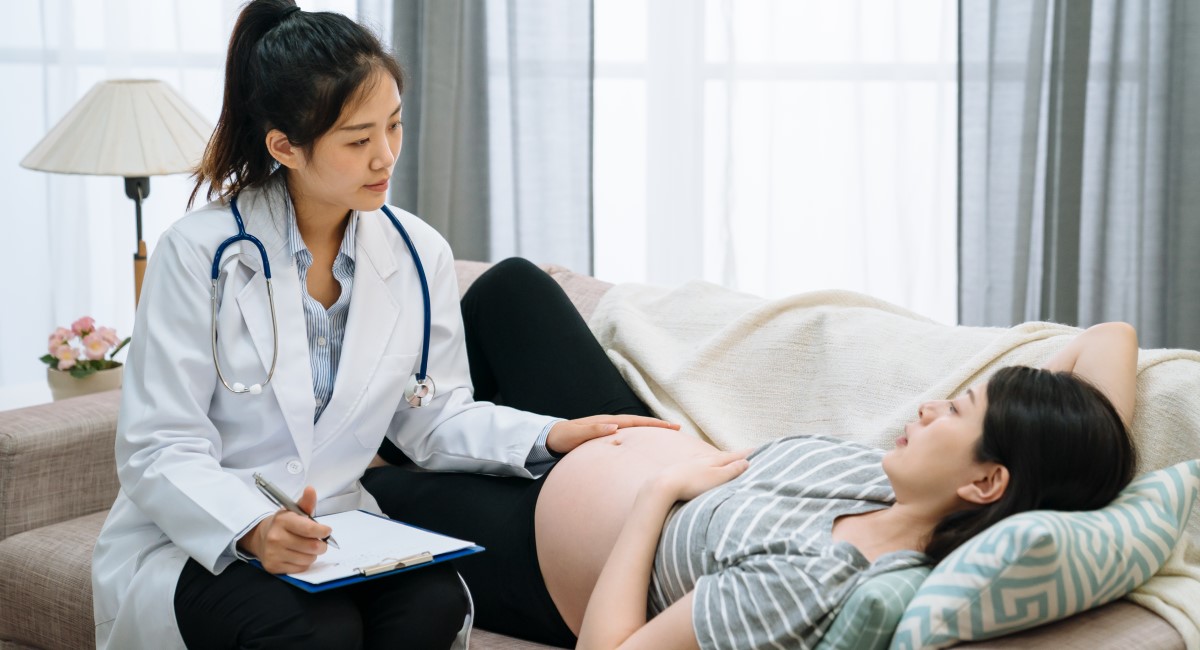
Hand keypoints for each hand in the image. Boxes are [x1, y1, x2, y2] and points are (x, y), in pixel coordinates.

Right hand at [236, 486, 330, 573]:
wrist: (262, 537)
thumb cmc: (284, 524)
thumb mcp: (294, 510)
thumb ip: (306, 502)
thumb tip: (311, 489)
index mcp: (282, 521)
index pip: (309, 529)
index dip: (323, 531)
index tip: (327, 531)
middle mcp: (275, 537)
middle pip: (312, 546)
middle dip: (321, 545)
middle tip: (320, 541)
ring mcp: (273, 554)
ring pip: (308, 559)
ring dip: (313, 554)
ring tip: (307, 547)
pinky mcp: (273, 567)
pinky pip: (301, 568)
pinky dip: (304, 563)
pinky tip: (299, 555)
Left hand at [546, 414, 680, 454]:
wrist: (549, 439)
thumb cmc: (562, 438)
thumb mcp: (575, 435)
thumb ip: (593, 430)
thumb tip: (615, 426)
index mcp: (607, 422)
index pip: (636, 422)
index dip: (654, 424)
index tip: (672, 427)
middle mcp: (610, 424)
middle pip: (640, 424)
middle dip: (659, 426)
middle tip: (679, 430)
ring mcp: (608, 430)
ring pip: (635, 430)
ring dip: (651, 432)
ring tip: (668, 437)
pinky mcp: (606, 437)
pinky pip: (627, 437)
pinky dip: (639, 438)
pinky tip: (645, 445)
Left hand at [650, 449, 751, 501]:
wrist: (665, 485)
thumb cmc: (692, 482)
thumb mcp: (717, 477)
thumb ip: (732, 470)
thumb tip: (746, 462)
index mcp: (716, 460)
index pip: (736, 455)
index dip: (748, 454)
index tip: (760, 449)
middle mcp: (705, 459)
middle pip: (726, 456)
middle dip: (738, 455)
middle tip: (749, 453)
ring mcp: (694, 464)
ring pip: (714, 459)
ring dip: (725, 459)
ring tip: (731, 459)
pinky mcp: (685, 471)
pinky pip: (704, 465)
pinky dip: (712, 464)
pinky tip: (707, 466)